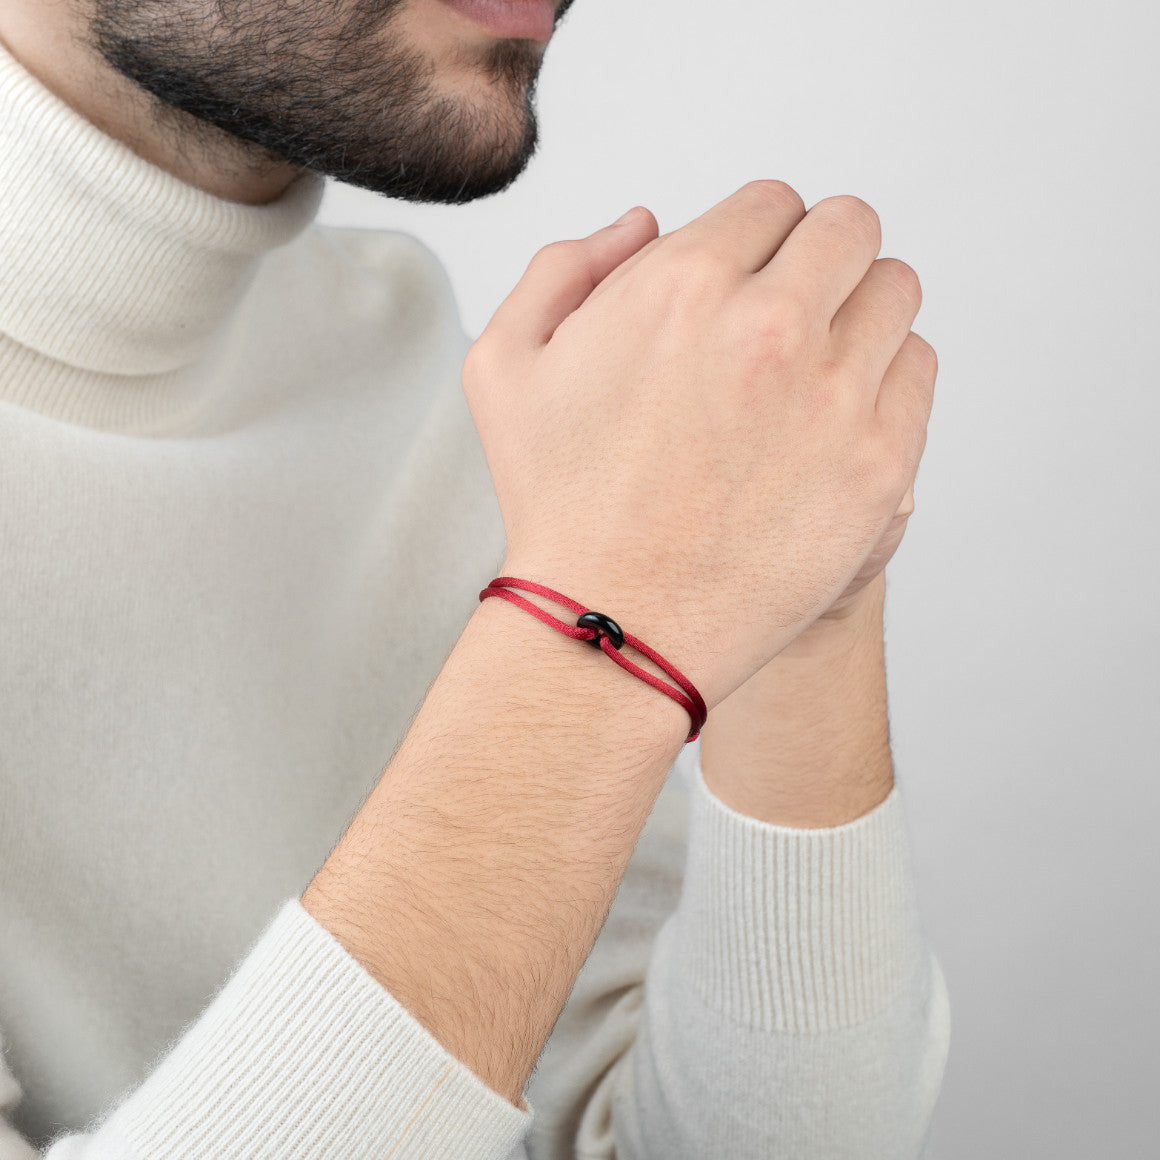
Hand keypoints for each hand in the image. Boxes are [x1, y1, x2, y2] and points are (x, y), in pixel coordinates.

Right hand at [463, 182, 936, 708]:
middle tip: (791, 311)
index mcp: (682, 285)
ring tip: (812, 367)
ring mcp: (833, 397)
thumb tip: (644, 222)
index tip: (746, 282)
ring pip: (894, 292)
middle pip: (848, 230)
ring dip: (858, 312)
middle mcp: (769, 327)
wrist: (615, 625)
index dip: (754, 239)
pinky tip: (833, 417)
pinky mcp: (878, 465)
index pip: (771, 204)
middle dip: (818, 257)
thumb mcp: (506, 366)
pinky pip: (917, 370)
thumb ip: (565, 267)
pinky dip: (885, 379)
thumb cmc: (559, 504)